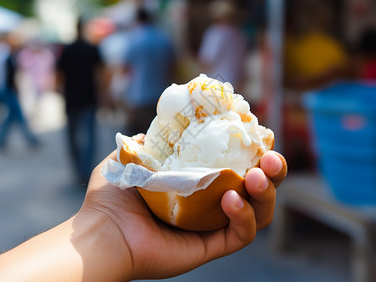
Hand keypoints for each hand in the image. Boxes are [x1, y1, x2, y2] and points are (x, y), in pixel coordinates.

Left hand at [76, 150, 286, 279]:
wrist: (102, 230)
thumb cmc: (112, 196)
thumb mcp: (132, 157)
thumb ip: (150, 142)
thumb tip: (162, 128)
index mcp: (198, 183)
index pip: (237, 167)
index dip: (253, 152)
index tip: (259, 135)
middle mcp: (210, 204)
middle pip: (257, 190)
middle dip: (273, 173)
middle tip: (272, 158)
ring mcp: (212, 226)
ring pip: (259, 213)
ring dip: (266, 194)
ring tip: (257, 177)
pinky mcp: (210, 246)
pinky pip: (241, 235)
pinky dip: (244, 216)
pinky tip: (231, 198)